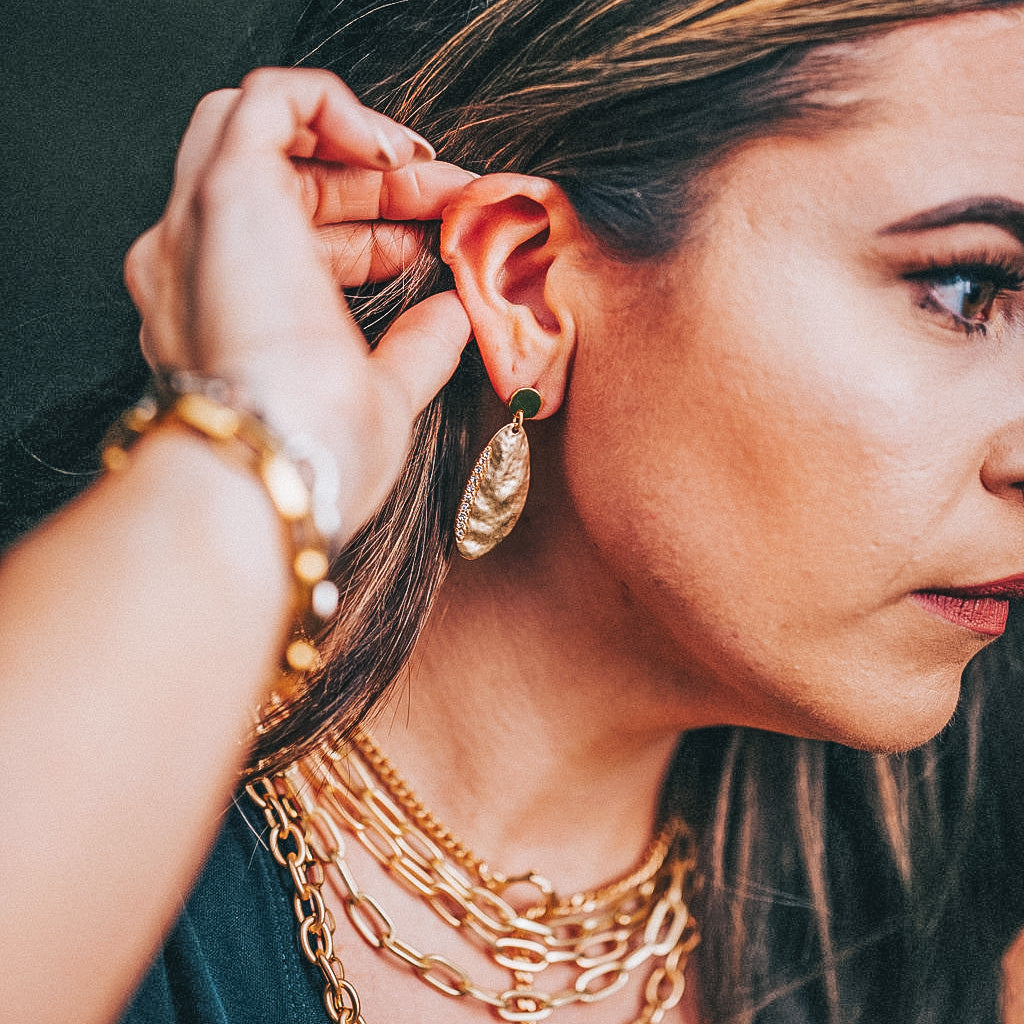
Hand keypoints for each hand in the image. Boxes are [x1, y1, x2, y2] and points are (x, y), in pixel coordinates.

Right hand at [124, 68, 473, 538]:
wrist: (272, 472)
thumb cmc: (315, 457)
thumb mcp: (381, 398)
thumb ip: (414, 350)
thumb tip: (455, 314)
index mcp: (226, 311)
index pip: (291, 240)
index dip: (367, 230)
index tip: (428, 243)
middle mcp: (198, 262)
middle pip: (280, 179)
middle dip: (370, 184)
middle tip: (443, 198)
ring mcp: (203, 225)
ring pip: (257, 129)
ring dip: (347, 141)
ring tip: (416, 171)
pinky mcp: (225, 193)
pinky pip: (265, 102)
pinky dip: (330, 104)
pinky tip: (391, 151)